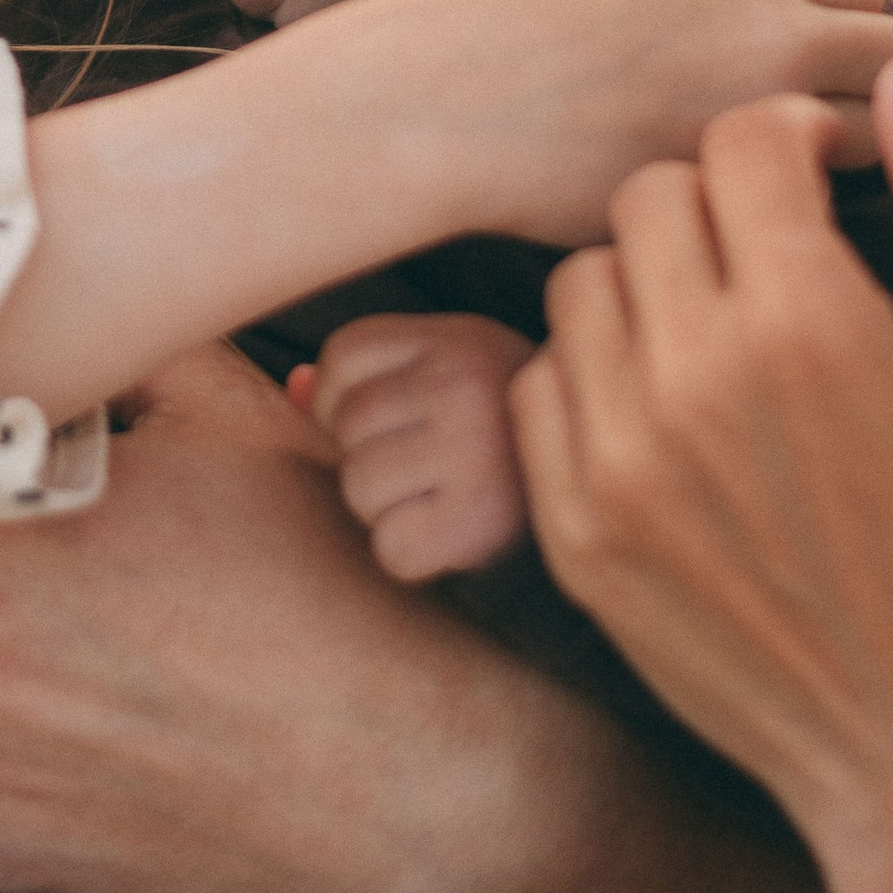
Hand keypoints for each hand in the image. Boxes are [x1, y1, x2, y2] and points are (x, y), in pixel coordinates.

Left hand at [304, 313, 535, 580]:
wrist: (599, 479)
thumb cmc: (505, 423)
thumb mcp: (452, 370)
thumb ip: (371, 373)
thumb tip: (293, 388)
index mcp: (455, 339)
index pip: (343, 354)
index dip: (341, 394)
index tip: (384, 418)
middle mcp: (463, 387)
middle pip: (345, 423)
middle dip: (365, 452)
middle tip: (418, 465)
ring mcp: (471, 454)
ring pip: (358, 487)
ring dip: (381, 505)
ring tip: (432, 497)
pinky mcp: (478, 523)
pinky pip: (390, 547)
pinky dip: (407, 552)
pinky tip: (446, 534)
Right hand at [407, 0, 892, 241]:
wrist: (440, 99)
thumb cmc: (508, 18)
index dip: (846, 16)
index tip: (819, 50)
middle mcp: (778, 24)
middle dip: (876, 82)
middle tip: (832, 116)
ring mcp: (762, 115)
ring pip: (882, 135)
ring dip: (854, 149)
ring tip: (805, 170)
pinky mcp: (736, 193)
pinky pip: (818, 201)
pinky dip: (804, 206)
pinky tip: (762, 210)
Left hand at [511, 54, 892, 892]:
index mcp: (807, 323)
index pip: (738, 141)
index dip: (791, 138)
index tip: (826, 175)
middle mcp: (691, 382)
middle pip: (650, 197)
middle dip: (719, 198)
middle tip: (779, 247)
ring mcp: (615, 464)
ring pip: (584, 283)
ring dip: (650, 277)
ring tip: (725, 322)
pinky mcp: (573, 534)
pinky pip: (542, 387)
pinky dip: (598, 372)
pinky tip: (672, 402)